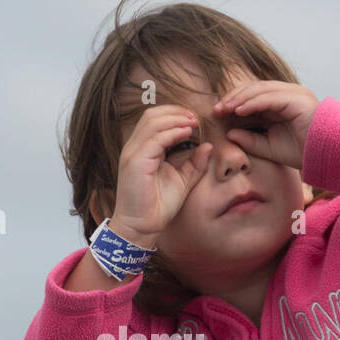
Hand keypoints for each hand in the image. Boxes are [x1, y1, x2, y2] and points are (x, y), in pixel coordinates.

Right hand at [110, 104, 212, 247]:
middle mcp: (134, 148)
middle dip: (176, 112)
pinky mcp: (135, 162)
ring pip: (152, 122)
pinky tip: (186, 133)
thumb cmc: (158, 206)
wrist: (141, 227)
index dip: (175, 114)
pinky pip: (155, 139)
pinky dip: (172, 132)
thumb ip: (193, 163)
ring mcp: (132, 153)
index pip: (155, 120)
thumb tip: (207, 145)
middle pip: (152, 115)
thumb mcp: (181, 181)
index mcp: (142, 150)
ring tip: (193, 123)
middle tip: (195, 117)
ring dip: (175, 119)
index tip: (195, 120)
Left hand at [213, 82, 318, 169]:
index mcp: (281, 103)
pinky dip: (252, 102)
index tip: (217, 113)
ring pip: (260, 90)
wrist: (326, 155)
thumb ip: (250, 140)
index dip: (234, 102)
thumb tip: (229, 133)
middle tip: (216, 109)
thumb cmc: (302, 151)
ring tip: (224, 109)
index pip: (253, 96)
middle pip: (254, 88)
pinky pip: (270, 97)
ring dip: (240, 98)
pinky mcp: (296, 99)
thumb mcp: (269, 147)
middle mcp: (287, 94)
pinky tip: (239, 110)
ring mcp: (293, 94)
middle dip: (233, 97)